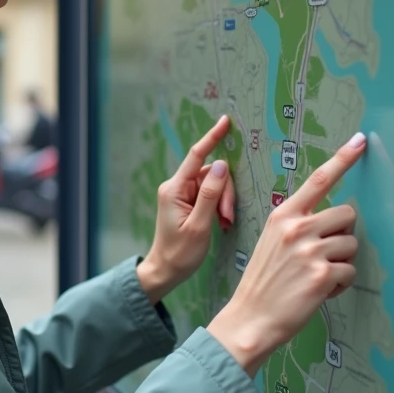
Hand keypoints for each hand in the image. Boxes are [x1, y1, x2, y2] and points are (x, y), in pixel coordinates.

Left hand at [136, 115, 235, 303]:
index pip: (196, 156)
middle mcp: (176, 187)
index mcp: (174, 189)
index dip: (212, 138)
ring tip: (224, 223)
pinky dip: (219, 206)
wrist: (166, 271)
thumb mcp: (199, 225)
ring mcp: (181, 194)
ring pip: (214, 185)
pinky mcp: (187, 202)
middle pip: (211, 174)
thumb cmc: (180, 253)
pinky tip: (220, 222)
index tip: (224, 122)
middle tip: (227, 217)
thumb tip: (220, 165)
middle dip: (225, 192)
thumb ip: (211, 195)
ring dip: (224, 202)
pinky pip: (210, 195)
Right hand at [208, 132, 366, 376]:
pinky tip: (319, 291)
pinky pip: (350, 271)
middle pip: (347, 214)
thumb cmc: (263, 282)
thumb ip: (297, 224)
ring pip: (351, 244)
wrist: (250, 318)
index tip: (360, 141)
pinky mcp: (322, 275)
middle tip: (323, 254)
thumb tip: (332, 218)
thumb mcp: (270, 241)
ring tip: (317, 276)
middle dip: (342, 235)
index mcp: (283, 216)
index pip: (318, 180)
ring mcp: (310, 251)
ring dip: (341, 262)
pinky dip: (340, 284)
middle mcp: (297, 228)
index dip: (343, 159)